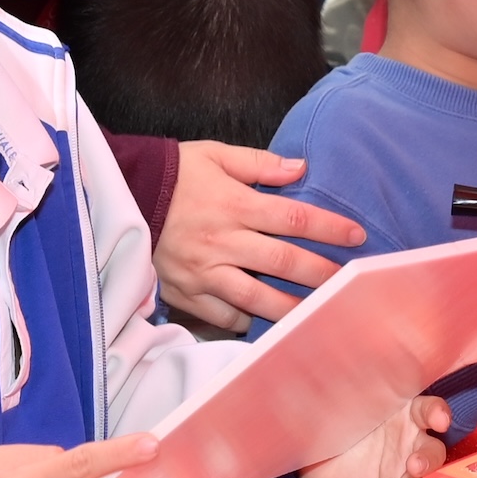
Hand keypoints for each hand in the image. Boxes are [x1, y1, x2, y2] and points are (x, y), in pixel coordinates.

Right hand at [153, 140, 364, 329]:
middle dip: (321, 273)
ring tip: (318, 314)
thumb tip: (301, 168)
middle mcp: (221, 241)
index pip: (293, 217)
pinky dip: (244, 320)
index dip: (328, 228)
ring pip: (256, 297)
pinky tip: (264, 322)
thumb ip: (260, 164)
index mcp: (233, 204)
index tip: (356, 237)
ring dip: (291, 307)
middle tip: (350, 283)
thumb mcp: (215, 155)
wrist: (120, 194)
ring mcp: (202, 271)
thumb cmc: (173, 173)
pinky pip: (221, 315)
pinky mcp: (184, 291)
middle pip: (282, 261)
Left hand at [301, 393, 455, 477]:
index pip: (428, 408)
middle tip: (415, 463)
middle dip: (431, 455)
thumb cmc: (333, 418)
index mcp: (401, 409)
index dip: (438, 412)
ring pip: (427, 471)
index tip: (439, 421)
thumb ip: (349, 388)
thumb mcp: (339, 400)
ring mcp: (403, 463)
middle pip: (434, 445)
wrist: (314, 456)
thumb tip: (342, 367)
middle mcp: (409, 436)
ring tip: (409, 476)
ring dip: (423, 474)